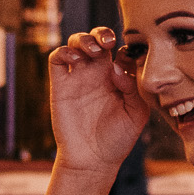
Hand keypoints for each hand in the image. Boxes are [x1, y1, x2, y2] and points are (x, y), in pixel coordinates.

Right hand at [49, 28, 148, 172]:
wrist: (93, 161)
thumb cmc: (117, 140)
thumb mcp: (136, 113)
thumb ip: (133, 87)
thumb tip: (115, 67)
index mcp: (117, 78)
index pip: (120, 50)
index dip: (124, 48)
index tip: (128, 62)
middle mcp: (97, 74)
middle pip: (97, 39)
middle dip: (102, 34)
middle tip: (108, 43)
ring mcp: (78, 78)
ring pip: (76, 43)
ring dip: (84, 39)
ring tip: (93, 51)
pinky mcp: (60, 85)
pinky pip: (57, 59)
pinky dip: (64, 51)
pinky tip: (75, 59)